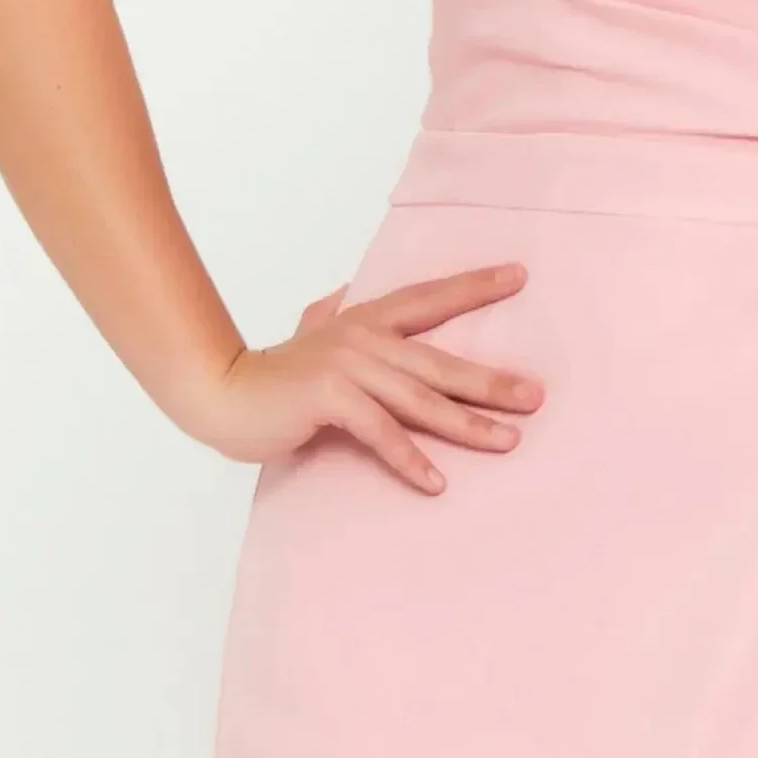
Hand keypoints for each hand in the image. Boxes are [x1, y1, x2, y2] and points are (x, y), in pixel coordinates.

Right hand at [190, 262, 545, 492]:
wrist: (220, 392)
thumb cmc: (271, 372)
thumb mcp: (309, 331)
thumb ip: (332, 312)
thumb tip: (347, 291)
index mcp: (365, 320)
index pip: (429, 298)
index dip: (474, 286)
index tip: (519, 276)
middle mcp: (363, 339)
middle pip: (440, 360)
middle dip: (492, 380)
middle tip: (537, 396)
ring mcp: (347, 367)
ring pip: (421, 398)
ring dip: (467, 423)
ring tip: (508, 441)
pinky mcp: (330, 400)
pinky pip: (381, 432)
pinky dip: (411, 458)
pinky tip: (438, 481)